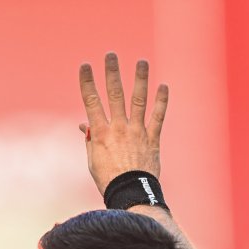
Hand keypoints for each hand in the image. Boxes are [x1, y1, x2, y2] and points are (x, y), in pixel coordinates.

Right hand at [78, 52, 168, 194]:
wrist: (130, 193)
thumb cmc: (108, 179)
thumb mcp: (92, 160)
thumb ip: (90, 139)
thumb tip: (84, 125)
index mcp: (100, 134)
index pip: (91, 102)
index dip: (87, 82)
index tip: (85, 66)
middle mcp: (118, 128)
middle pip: (114, 95)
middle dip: (112, 73)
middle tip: (111, 55)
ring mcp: (137, 131)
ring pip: (138, 100)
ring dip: (140, 79)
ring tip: (141, 62)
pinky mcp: (152, 138)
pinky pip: (158, 116)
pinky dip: (161, 100)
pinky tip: (163, 85)